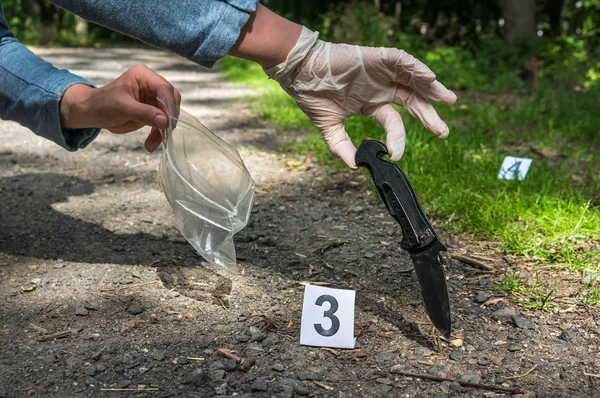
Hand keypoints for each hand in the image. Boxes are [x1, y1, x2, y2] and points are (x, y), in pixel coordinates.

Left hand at [59, 64, 180, 151]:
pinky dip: (159, 134)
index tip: (168, 122)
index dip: (169, 105)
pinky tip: (151, 144)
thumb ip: (144, 113)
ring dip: (164, 130)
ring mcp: (153, 98)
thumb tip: (164, 120)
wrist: (93, 112)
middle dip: (168, 118)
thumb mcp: (122, 108)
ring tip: (152, 143)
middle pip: (171, 100)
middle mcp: (151, 84)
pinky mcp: (153, 110)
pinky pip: (162, 123)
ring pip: (169, 113)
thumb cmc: (103, 104)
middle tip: (165, 133)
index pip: (164, 88)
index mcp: (144, 75)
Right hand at [265, 28, 456, 167]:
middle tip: (443, 132)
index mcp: (371, 105)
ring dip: (431, 89)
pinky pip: (402, 60)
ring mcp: (380, 72)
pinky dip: (416, 68)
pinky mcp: (376, 57)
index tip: (395, 156)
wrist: (298, 71)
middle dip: (429, 116)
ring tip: (448, 99)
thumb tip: (354, 166)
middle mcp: (380, 89)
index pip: (394, 122)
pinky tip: (428, 78)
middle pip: (412, 102)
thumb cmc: (312, 94)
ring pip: (413, 80)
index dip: (398, 138)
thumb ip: (341, 146)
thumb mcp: (328, 126)